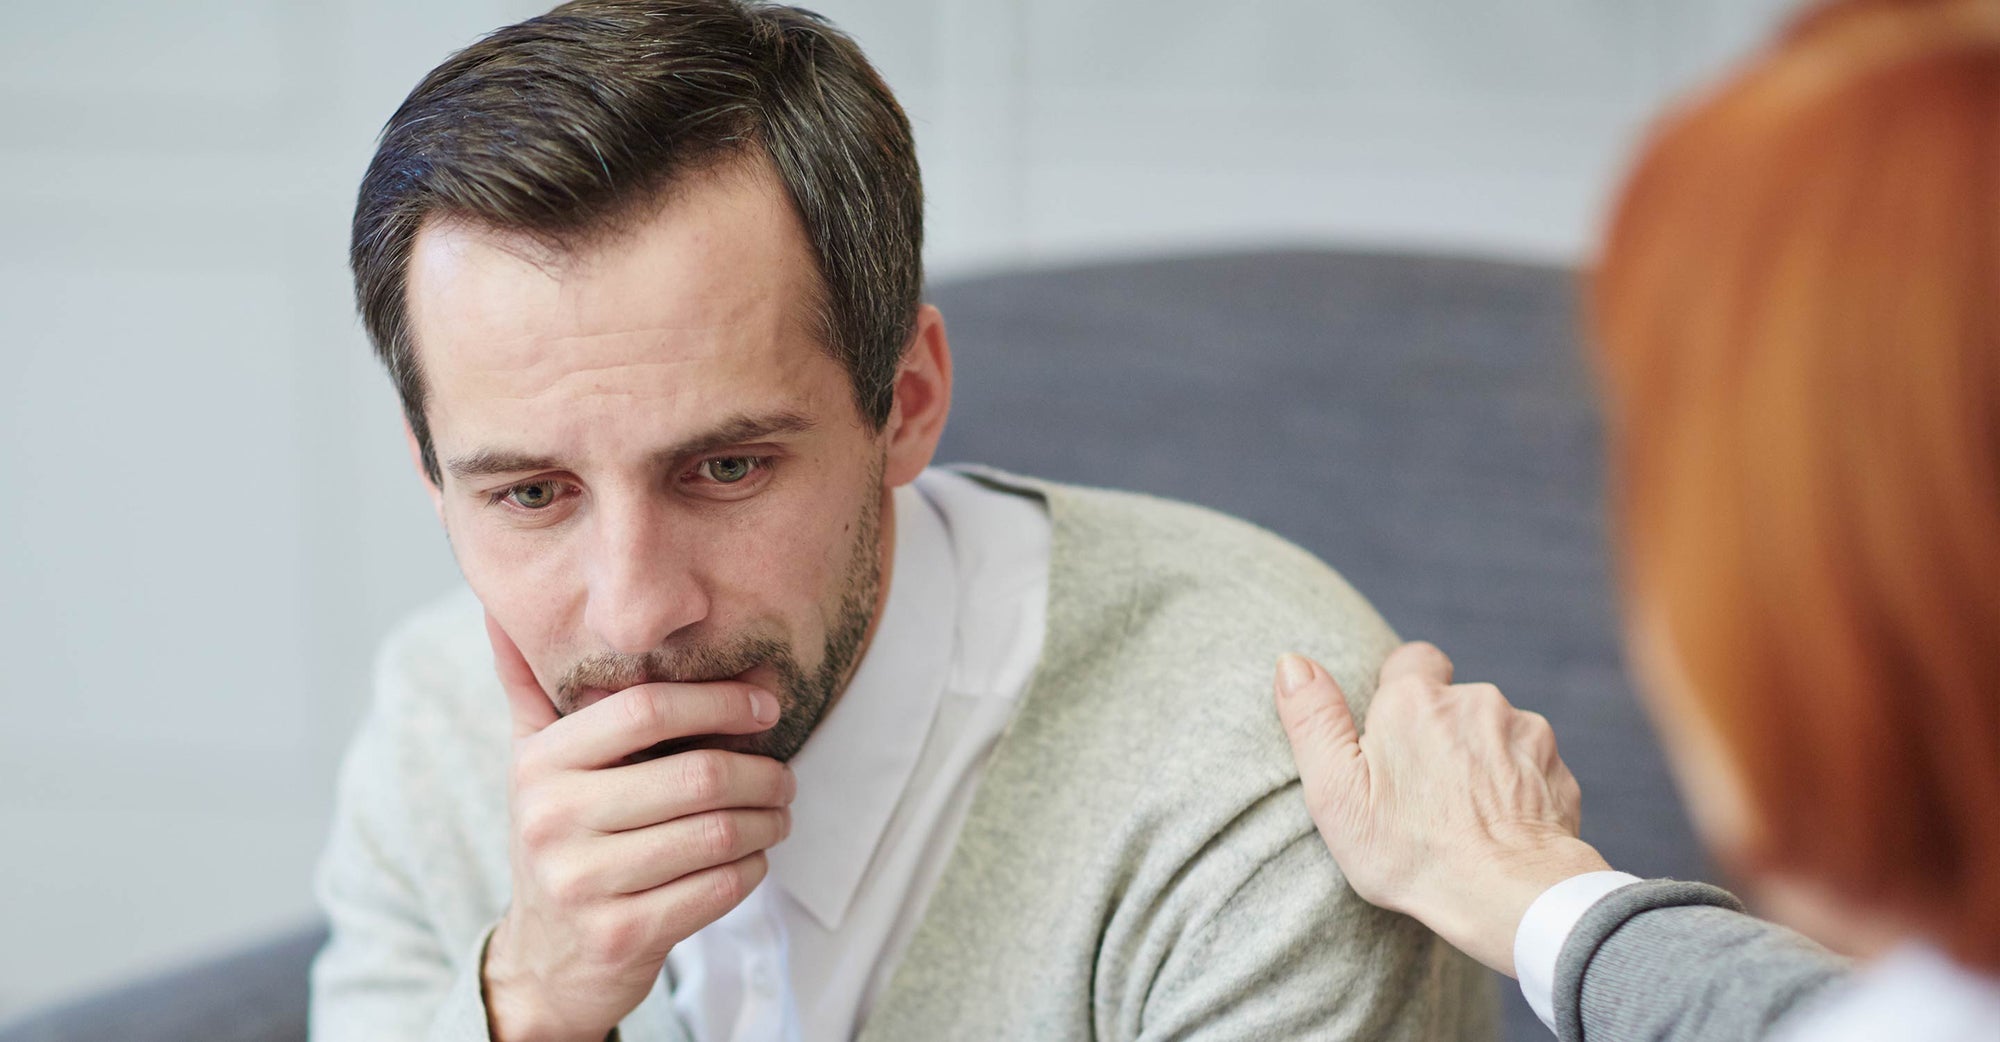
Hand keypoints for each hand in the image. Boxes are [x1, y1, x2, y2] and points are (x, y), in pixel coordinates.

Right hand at [481, 614, 795, 1041]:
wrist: (546, 958)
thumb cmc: (561, 838)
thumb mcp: (534, 763)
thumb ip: (532, 686)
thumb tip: (503, 608)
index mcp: (540, 763)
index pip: (647, 708)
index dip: (720, 699)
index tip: (766, 704)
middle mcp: (553, 819)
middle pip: (697, 775)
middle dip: (762, 771)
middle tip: (784, 774)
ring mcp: (584, 882)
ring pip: (717, 834)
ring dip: (768, 821)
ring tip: (778, 813)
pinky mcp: (622, 935)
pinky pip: (719, 887)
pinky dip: (753, 867)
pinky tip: (753, 857)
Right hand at [1274, 641, 1610, 976]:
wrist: (1509, 894)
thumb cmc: (1412, 852)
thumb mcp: (1337, 793)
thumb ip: (1313, 720)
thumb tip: (1291, 663)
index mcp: (1414, 701)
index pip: (1411, 659)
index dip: (1401, 691)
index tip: (1394, 734)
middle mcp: (1474, 701)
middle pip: (1453, 700)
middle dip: (1441, 730)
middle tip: (1422, 789)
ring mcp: (1523, 732)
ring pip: (1494, 732)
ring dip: (1480, 757)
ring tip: (1462, 813)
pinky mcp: (1556, 769)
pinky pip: (1529, 765)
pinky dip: (1515, 786)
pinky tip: (1498, 825)